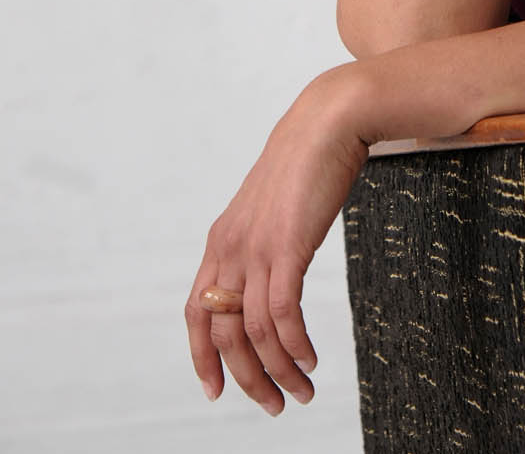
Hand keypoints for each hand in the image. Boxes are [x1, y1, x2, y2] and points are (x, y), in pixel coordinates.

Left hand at [185, 66, 368, 415]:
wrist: (328, 121)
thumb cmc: (308, 159)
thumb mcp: (274, 205)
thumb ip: (264, 238)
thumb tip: (274, 267)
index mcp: (221, 240)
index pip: (196, 313)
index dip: (202, 357)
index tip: (216, 391)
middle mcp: (230, 248)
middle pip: (224, 334)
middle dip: (248, 378)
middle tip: (274, 405)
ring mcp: (256, 248)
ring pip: (255, 332)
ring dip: (278, 371)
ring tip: (301, 393)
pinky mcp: (286, 246)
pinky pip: (282, 314)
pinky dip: (294, 345)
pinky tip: (311, 359)